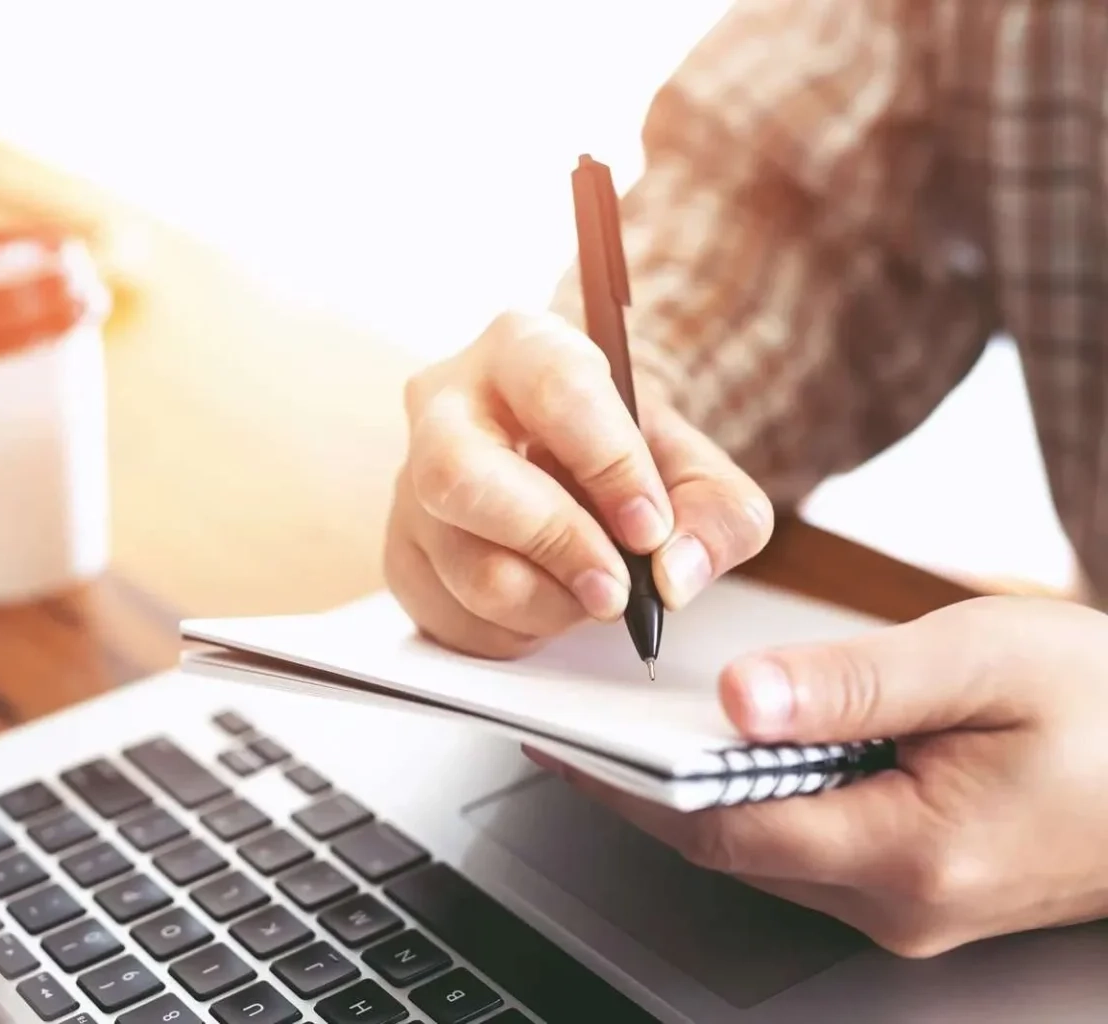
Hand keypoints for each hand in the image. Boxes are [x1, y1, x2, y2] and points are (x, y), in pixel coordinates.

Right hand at [384, 310, 772, 657]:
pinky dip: (515, 630)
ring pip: (464, 562)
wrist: (572, 470)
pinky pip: (450, 614)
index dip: (610, 466)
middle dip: (553, 543)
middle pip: (463, 476)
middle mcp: (446, 403)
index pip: (556, 392)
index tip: (650, 528)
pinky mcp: (402, 550)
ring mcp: (411, 480)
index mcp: (523, 348)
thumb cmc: (624, 459)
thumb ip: (717, 515)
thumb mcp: (696, 471)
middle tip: (616, 589)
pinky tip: (546, 600)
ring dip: (547, 603)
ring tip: (592, 594)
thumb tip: (674, 574)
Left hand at [535, 595, 1107, 956]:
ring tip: (631, 729)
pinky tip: (731, 750)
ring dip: (698, 794)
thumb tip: (739, 698)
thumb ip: (851, 684)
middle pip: (730, 847)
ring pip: (766, 851)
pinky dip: (756, 800)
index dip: (627, 788)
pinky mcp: (921, 888)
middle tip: (578, 727)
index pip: (719, 829)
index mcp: (910, 854)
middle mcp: (901, 903)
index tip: (563, 744)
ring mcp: (911, 907)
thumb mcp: (980, 662)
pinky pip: (809, 848)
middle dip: (646, 790)